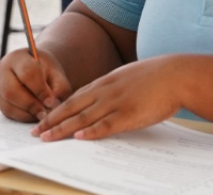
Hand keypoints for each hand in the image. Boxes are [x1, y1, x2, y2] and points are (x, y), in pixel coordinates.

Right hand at [0, 48, 72, 121]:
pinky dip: (22, 116)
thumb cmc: (46, 71)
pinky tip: (34, 114)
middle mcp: (2, 69)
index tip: (51, 101)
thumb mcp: (57, 75)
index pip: (27, 73)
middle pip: (11, 91)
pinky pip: (7, 112)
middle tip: (46, 112)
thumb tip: (53, 105)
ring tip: (42, 114)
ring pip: (7, 104)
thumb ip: (59, 88)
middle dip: (31, 105)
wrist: (35, 69)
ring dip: (27, 113)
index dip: (40, 90)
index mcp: (18, 57)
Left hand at [34, 56, 184, 140]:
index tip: (44, 117)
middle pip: (72, 107)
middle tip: (35, 131)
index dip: (57, 108)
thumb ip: (114, 88)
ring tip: (47, 137)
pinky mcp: (129, 114)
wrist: (176, 75)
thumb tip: (104, 99)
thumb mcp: (129, 77)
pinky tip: (79, 137)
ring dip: (63, 128)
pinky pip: (106, 124)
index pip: (75, 97)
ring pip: (84, 117)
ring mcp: (117, 102)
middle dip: (52, 120)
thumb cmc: (156, 77)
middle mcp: (106, 91)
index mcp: (106, 81)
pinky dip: (91, 131)